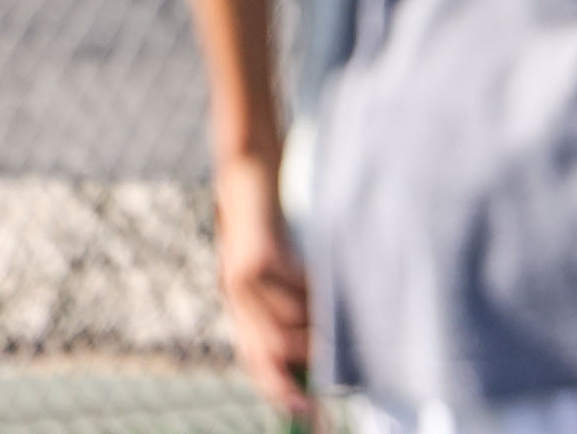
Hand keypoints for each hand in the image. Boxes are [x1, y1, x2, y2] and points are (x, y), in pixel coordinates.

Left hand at [212, 153, 313, 425]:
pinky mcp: (258, 257)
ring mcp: (243, 279)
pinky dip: (316, 297)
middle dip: (300, 375)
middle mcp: (235, 297)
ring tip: (341, 333)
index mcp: (238, 302)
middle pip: (267, 355)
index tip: (308, 414)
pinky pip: (294, 290)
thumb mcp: (272, 259)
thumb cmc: (267, 213)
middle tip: (332, 389)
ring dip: (315, 334)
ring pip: (283, 326)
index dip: (281, 390)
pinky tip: (331, 292)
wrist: (244, 166)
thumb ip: (283, 293)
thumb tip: (317, 331)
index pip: (257, 361)